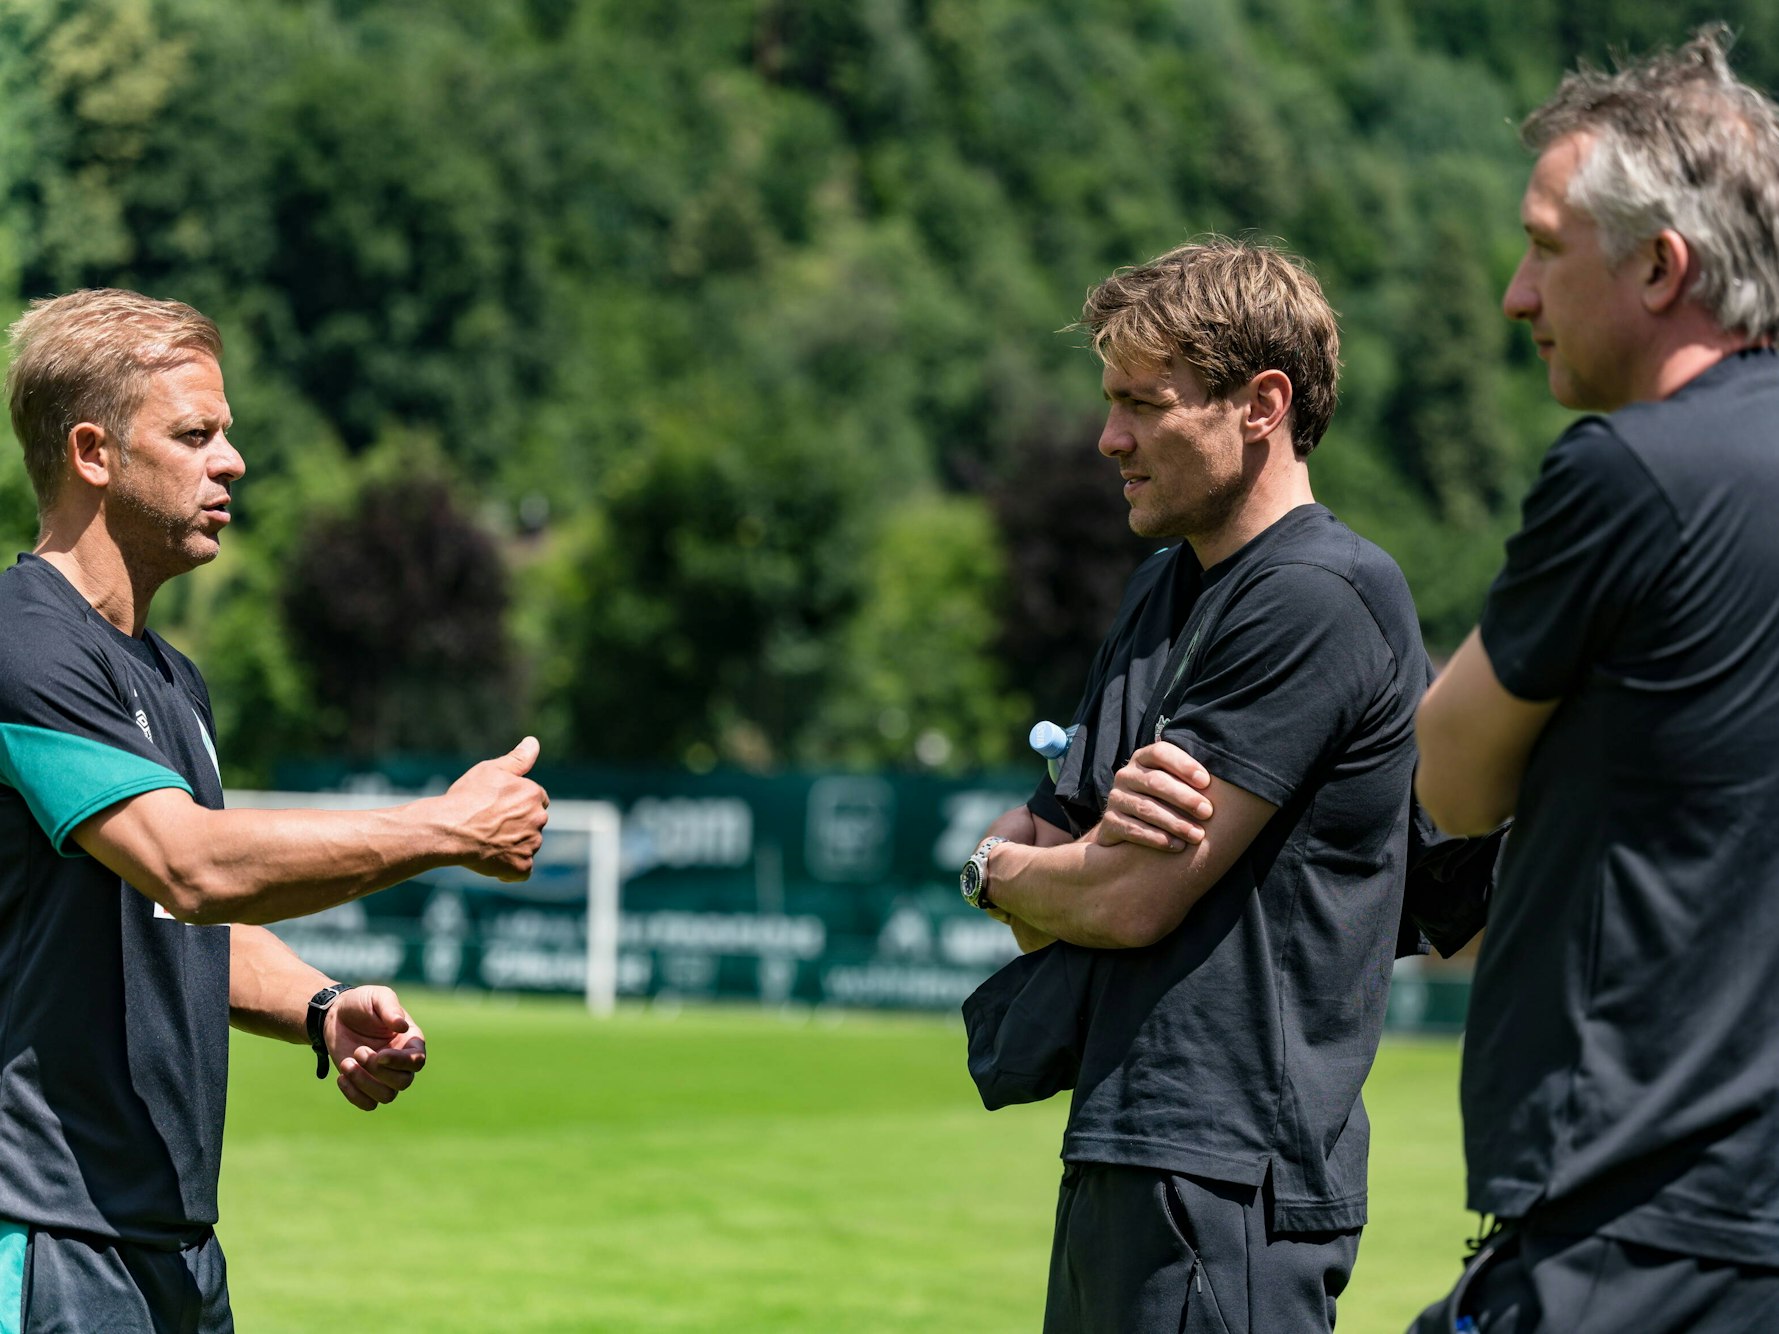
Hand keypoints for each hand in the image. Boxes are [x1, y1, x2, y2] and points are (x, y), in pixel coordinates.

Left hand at [324, 986, 426, 1111]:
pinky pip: (368, 1104)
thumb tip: (402, 1026)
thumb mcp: (377, 997)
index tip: (379, 1055)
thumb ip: (390, 1009)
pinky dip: (354, 1095)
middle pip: (403, 1082)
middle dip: (378, 1072)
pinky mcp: (364, 1084)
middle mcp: (400, 1062)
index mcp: (410, 1041)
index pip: (417, 1061)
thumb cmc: (361, 1003)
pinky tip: (341, 1076)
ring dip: (364, 1083)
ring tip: (346, 1063)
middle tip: (358, 1051)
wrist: (334, 1015)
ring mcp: (382, 1076)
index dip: (400, 1062)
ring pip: (386, 1097)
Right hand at [446, 736, 549, 880]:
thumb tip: (534, 742)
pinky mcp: (522, 866)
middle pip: (532, 823)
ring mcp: (532, 844)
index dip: (515, 804)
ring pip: (526, 846)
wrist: (449, 829)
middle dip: (516, 825)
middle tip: (488, 825)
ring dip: (512, 846)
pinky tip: (490, 861)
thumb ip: (518, 758)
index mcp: (534, 794)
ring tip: (485, 841)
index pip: (536, 800)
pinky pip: (521, 870)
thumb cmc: (466, 797)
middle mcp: (539, 819)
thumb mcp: (491, 770)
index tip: (496, 807)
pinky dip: (509, 869)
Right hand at [1095, 741, 1213, 849]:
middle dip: (1185, 797)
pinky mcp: (1110, 822)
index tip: (1207, 782)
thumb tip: (1230, 772)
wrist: (1128, 827)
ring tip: (1198, 835)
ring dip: (1175, 822)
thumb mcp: (1174, 783)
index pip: (1161, 752)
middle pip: (1155, 782)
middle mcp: (1126, 775)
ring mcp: (1116, 798)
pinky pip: (1133, 829)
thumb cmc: (1165, 801)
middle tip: (1208, 812)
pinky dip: (1157, 838)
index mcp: (1143, 758)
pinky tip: (1177, 846)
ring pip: (1146, 808)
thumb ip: (1192, 776)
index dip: (1184, 765)